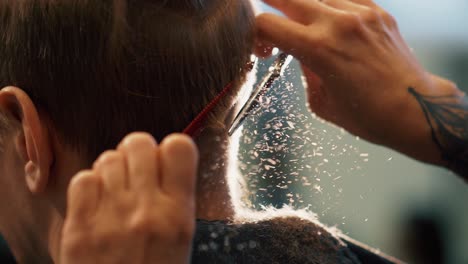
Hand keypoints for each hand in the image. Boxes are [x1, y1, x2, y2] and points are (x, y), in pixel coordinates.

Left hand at [60, 133, 197, 263]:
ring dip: (113, 169)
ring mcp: (109, 217)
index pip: (178, 147)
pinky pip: (83, 178)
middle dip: (138, 154)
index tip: (165, 159)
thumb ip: (176, 198)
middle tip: (137, 173)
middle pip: (139, 142)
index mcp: (178, 214)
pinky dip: (90, 185)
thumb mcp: (181, 239)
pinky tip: (97, 203)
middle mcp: (145, 210)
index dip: (171, 148)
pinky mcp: (79, 227)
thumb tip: (165, 159)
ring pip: (109, 158)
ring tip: (116, 192)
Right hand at [256, 0, 460, 161]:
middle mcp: (337, 23)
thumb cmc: (366, 115)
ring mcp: (360, 13)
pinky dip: (329, 5)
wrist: (413, 108)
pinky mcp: (377, 11)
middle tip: (267, 17)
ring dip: (301, 6)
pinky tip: (328, 19)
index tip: (262, 48)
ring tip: (302, 23)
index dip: (256, 35)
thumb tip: (300, 51)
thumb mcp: (320, 101)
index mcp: (317, 49)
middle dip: (270, 4)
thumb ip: (304, 70)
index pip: (268, 24)